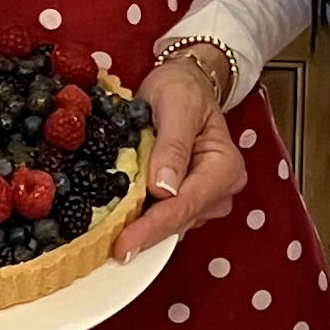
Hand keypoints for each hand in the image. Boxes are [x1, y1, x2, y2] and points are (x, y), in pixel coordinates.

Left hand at [118, 49, 242, 259]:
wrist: (185, 82)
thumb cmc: (182, 88)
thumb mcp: (175, 105)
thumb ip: (172, 146)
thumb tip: (163, 189)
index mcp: (224, 167)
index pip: (185, 205)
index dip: (153, 227)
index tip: (123, 244)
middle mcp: (221, 189)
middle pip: (179, 220)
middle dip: (144, 233)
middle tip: (105, 247)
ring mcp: (206, 198)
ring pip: (172, 223)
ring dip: (141, 227)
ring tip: (108, 233)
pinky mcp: (189, 200)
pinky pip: (166, 215)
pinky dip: (143, 219)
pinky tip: (119, 222)